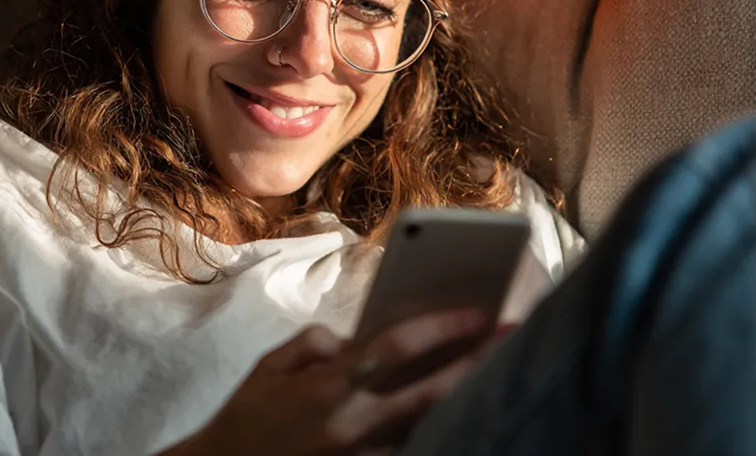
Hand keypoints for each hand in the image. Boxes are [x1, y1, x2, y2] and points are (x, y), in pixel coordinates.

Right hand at [174, 309, 503, 455]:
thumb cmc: (244, 419)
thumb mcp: (267, 368)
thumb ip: (310, 344)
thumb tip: (348, 339)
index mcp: (325, 385)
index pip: (393, 348)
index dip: (439, 328)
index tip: (477, 313)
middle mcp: (349, 423)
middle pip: (427, 391)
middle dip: (473, 363)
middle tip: (511, 339)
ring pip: (426, 427)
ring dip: (463, 400)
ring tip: (497, 374)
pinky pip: (406, 453)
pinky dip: (433, 434)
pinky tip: (459, 416)